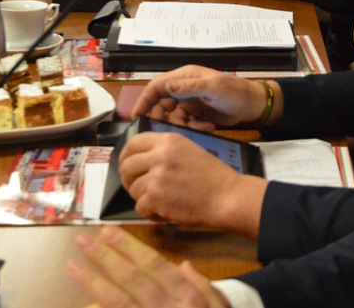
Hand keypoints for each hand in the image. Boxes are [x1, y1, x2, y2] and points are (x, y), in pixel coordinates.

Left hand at [67, 226, 230, 307]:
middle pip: (132, 281)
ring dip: (93, 284)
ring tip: (72, 266)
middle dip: (105, 259)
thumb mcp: (221, 307)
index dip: (129, 248)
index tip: (107, 233)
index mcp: (187, 299)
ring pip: (118, 304)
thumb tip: (183, 265)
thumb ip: (202, 286)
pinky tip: (83, 303)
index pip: (154, 267)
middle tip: (82, 241)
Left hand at [119, 132, 266, 232]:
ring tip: (162, 201)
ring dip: (143, 198)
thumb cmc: (212, 176)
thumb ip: (164, 152)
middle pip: (126, 167)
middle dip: (130, 180)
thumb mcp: (188, 151)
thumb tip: (139, 161)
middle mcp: (159, 155)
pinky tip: (165, 211)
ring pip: (132, 189)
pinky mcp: (156, 198)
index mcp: (168, 141)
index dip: (126, 156)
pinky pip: (140, 207)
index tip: (128, 166)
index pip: (133, 143)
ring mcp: (156, 176)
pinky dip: (151, 213)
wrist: (227, 196)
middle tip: (141, 188)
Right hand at [132, 65, 276, 128]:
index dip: (145, 100)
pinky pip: (186, 124)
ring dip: (183, 125)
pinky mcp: (196, 115)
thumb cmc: (235, 91)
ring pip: (173, 117)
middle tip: (172, 128)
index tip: (136, 116)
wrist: (253, 106)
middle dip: (165, 118)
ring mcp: (190, 102)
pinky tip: (207, 126)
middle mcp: (184, 89)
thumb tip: (167, 86)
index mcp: (185, 77)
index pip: (157, 87)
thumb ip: (190, 87)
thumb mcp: (213, 87)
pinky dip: (193, 128)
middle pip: (162, 105)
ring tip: (200, 126)